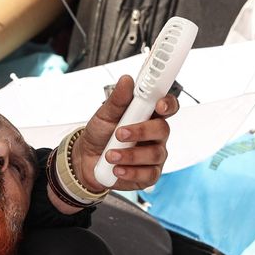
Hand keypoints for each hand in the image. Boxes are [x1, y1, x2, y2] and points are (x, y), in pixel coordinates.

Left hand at [73, 75, 178, 191]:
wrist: (86, 159)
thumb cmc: (100, 134)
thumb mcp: (104, 114)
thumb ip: (117, 99)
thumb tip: (127, 80)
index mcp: (148, 115)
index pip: (168, 106)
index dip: (168, 104)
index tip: (159, 105)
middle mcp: (155, 135)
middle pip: (163, 130)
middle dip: (141, 131)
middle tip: (120, 133)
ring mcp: (154, 155)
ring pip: (155, 154)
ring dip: (130, 155)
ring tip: (110, 155)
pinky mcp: (149, 174)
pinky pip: (148, 174)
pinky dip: (131, 172)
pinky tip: (117, 169)